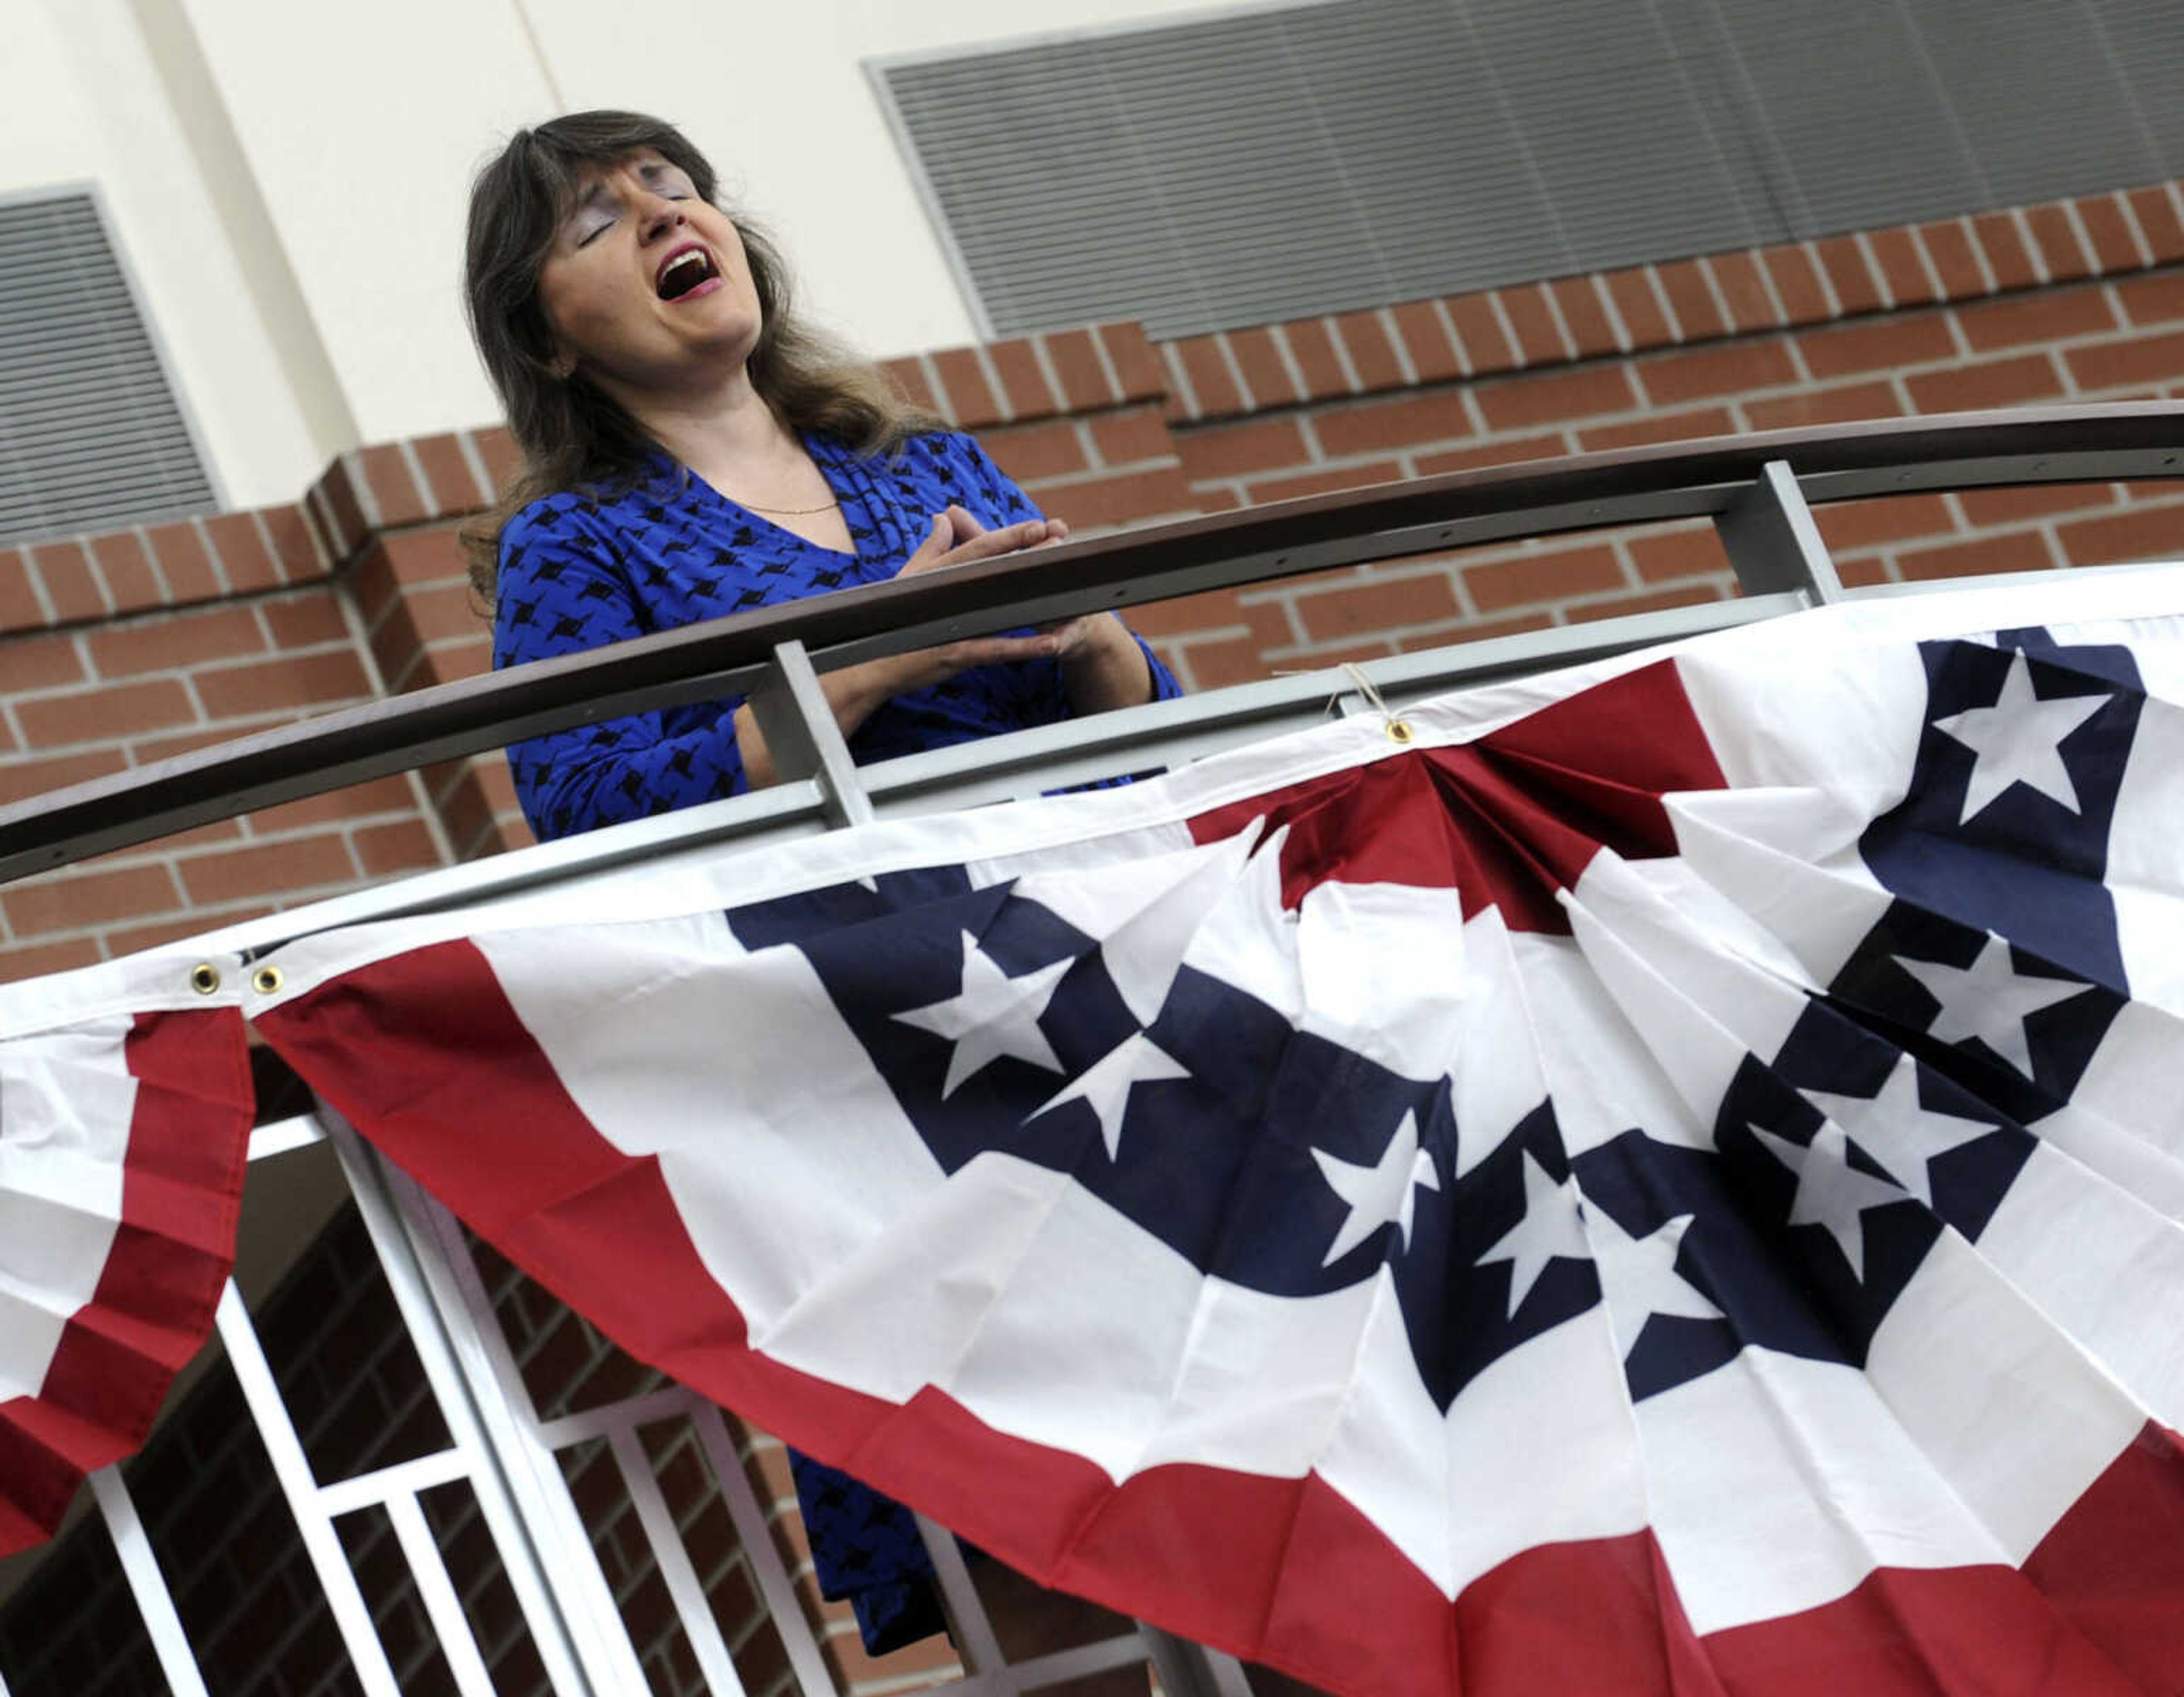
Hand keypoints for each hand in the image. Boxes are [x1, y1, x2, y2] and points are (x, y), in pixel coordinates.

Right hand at [881, 506, 1074, 684]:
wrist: (871, 665)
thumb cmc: (890, 622)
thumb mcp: (908, 580)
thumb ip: (931, 548)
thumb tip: (943, 517)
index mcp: (937, 574)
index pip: (978, 548)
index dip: (1010, 535)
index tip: (1038, 524)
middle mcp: (946, 596)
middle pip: (996, 572)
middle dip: (1029, 557)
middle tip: (1060, 543)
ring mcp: (952, 625)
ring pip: (1000, 608)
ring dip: (1034, 600)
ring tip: (1067, 594)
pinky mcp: (956, 654)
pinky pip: (996, 649)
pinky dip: (1023, 647)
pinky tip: (1049, 644)